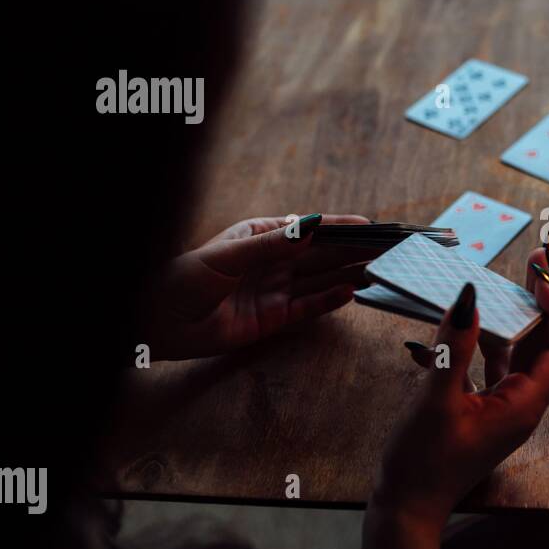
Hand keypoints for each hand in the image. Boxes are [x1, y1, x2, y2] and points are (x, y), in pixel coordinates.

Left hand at [145, 214, 379, 359]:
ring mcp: (275, 290)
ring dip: (349, 274)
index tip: (371, 226)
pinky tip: (351, 293)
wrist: (160, 322)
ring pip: (321, 280)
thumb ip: (272, 245)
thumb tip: (310, 227)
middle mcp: (273, 261)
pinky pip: (309, 306)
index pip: (308, 230)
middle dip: (353, 250)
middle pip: (321, 255)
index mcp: (261, 236)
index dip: (340, 228)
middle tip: (387, 248)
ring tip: (379, 269)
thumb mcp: (228, 256)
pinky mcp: (274, 318)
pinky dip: (330, 300)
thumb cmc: (184, 279)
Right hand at [376, 247, 548, 526]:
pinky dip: (478, 344)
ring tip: (496, 285)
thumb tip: (470, 297)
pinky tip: (455, 327)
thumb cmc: (422, 462)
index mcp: (523, 405)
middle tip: (530, 264)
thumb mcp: (436, 399)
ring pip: (514, 353)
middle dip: (538, 303)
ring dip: (507, 319)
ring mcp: (501, 407)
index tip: (538, 278)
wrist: (406, 506)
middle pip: (542, 345)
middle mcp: (520, 404)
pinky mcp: (480, 409)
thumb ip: (454, 346)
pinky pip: (488, 367)